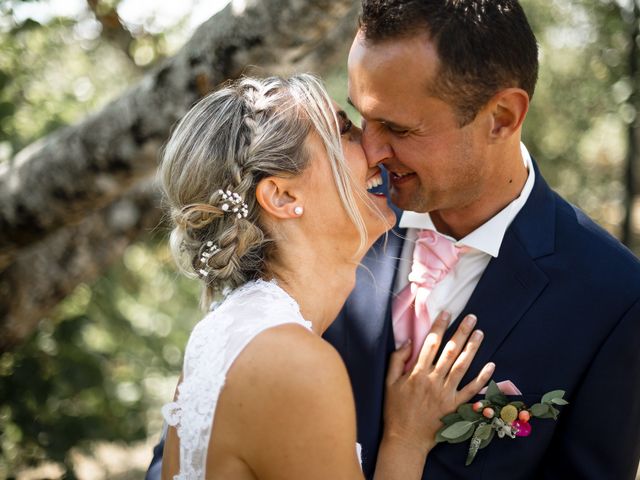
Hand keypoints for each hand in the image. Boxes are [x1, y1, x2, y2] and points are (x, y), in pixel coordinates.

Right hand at [381, 312, 494, 455]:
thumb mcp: (389, 383)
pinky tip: (491, 365)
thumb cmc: (395, 410)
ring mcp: (446, 394)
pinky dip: (482, 378)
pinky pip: (471, 390)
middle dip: (461, 332)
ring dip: (472, 348)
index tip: (447, 313)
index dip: (439, 327)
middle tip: (471, 317)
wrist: (405, 439)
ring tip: (480, 333)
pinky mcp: (455, 407)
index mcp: (417, 373)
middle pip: (450, 351)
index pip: (431, 344)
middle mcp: (434, 380)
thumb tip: (409, 342)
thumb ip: (397, 360)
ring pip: (462, 366)